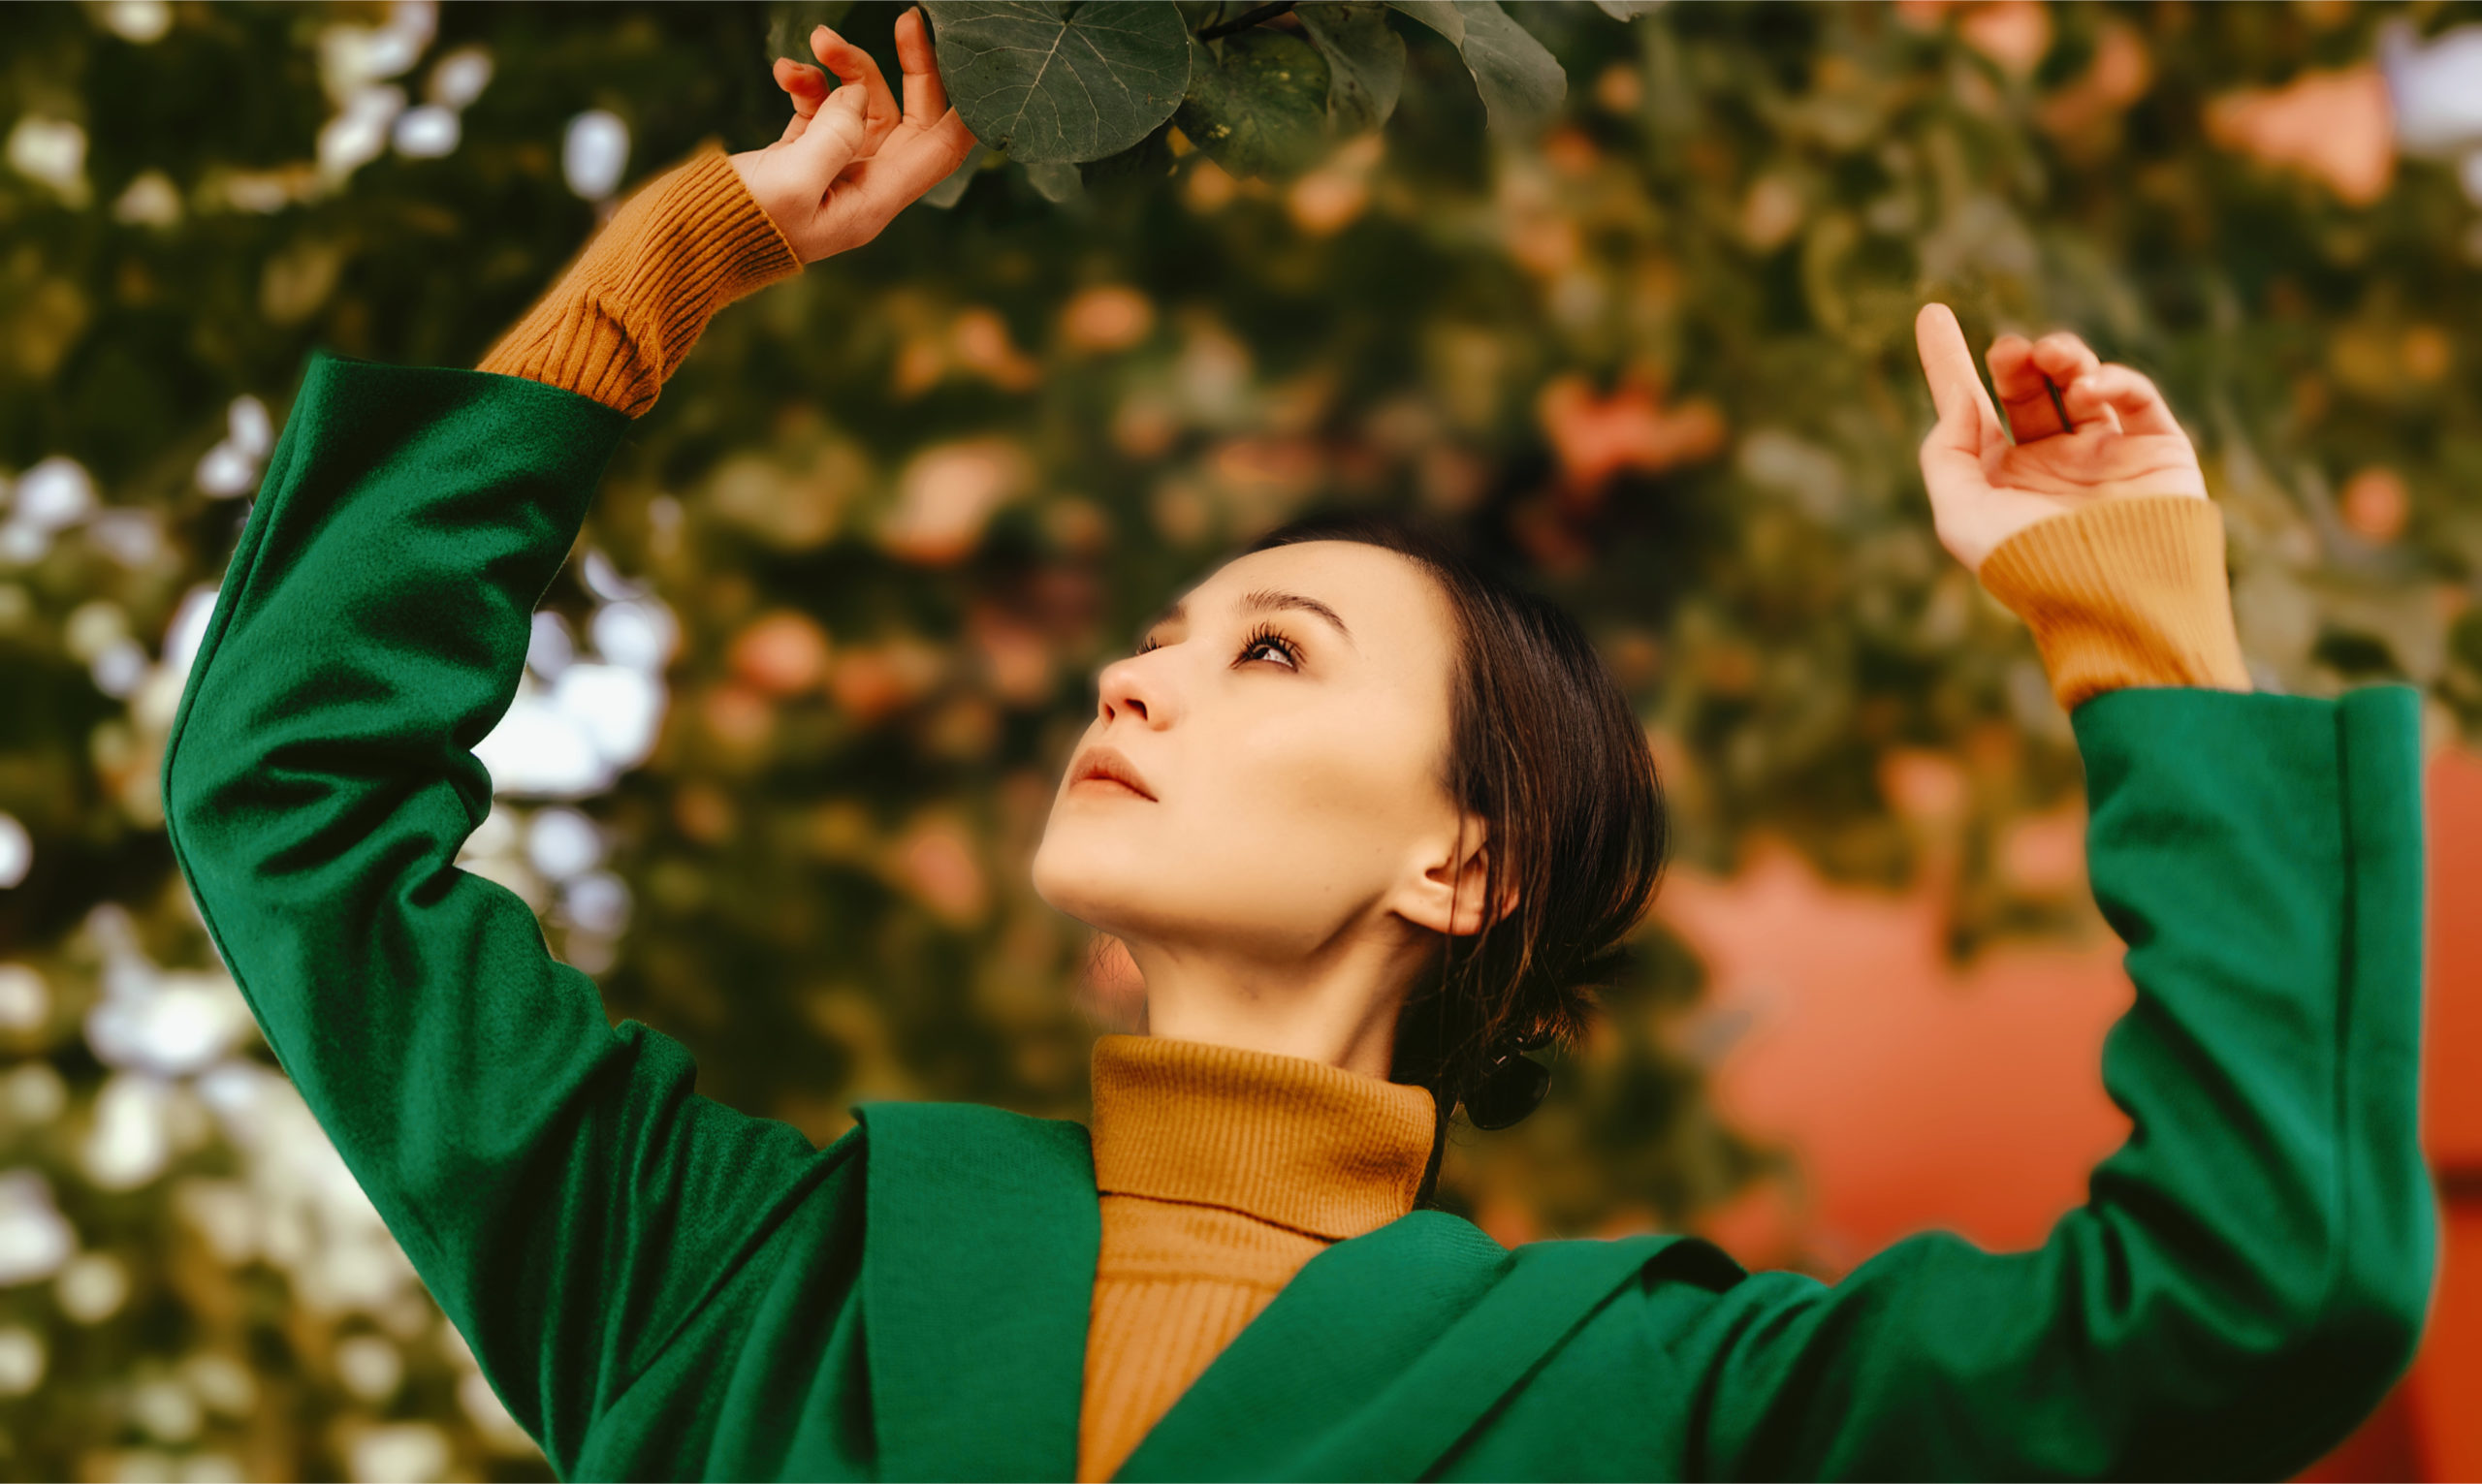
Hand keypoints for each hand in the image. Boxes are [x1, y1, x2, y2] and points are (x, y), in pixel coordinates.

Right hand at [731, 6, 977, 262]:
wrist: (682, 244)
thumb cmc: (738, 224)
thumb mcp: (793, 181)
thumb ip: (834, 134)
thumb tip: (856, 94)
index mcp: (875, 200)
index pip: (943, 149)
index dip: (964, 107)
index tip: (966, 59)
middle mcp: (864, 186)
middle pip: (911, 118)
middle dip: (910, 68)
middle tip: (906, 19)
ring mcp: (833, 170)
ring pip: (862, 105)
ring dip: (845, 68)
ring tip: (816, 41)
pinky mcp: (801, 156)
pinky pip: (822, 109)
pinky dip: (810, 84)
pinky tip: (785, 70)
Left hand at [1913, 303, 2206, 572]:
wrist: (2114, 594)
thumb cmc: (2029, 563)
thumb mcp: (1960, 516)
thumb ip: (1944, 454)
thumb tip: (1961, 400)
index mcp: (2003, 478)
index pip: (1970, 407)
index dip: (1946, 360)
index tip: (1930, 311)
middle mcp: (2052, 463)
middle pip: (2026, 387)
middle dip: (2014, 359)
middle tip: (2008, 350)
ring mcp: (2105, 454)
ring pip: (2080, 380)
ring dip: (2062, 356)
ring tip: (2048, 355)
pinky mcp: (2156, 448)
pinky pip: (2135, 395)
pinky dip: (2111, 379)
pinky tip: (2087, 390)